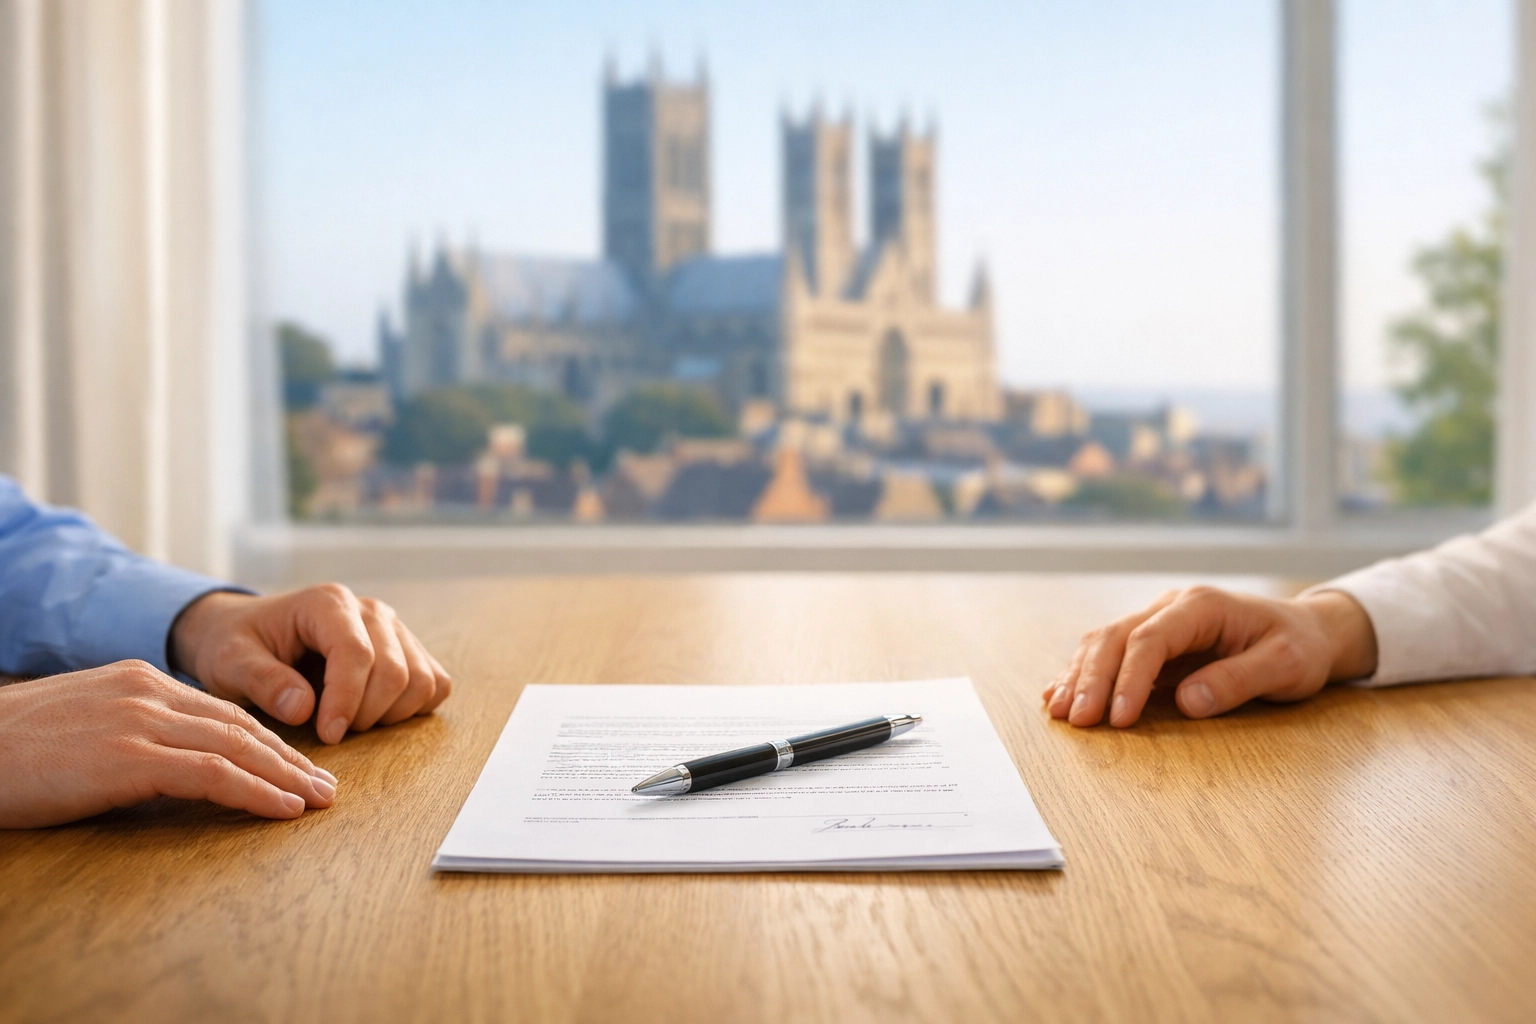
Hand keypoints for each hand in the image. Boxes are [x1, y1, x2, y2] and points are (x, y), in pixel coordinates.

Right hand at [0, 661, 335, 827]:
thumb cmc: (13, 749)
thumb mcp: (84, 726)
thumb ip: (134, 733)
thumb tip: (174, 765)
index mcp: (139, 681)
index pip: (221, 711)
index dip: (266, 740)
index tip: (296, 765)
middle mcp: (148, 692)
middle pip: (240, 726)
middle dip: (289, 759)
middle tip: (326, 786)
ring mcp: (140, 721)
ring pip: (237, 747)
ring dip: (286, 777)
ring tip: (318, 801)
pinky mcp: (129, 757)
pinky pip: (212, 774)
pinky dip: (256, 791)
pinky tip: (284, 808)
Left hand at [170, 585, 451, 744]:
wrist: (249, 634)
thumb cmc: (238, 646)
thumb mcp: (231, 662)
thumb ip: (263, 682)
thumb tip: (304, 709)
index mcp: (328, 604)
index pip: (357, 653)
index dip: (347, 700)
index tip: (328, 736)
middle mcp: (370, 611)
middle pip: (395, 671)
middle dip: (366, 714)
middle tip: (332, 732)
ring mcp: (394, 629)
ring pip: (421, 679)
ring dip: (391, 713)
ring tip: (351, 721)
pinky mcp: (408, 650)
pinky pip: (435, 683)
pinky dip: (414, 707)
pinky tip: (376, 713)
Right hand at [1042, 586, 1378, 727]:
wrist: (1307, 630)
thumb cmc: (1300, 648)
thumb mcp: (1286, 666)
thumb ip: (1238, 680)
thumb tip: (1187, 703)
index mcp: (1202, 606)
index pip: (1151, 638)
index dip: (1130, 678)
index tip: (1118, 718)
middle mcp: (1172, 606)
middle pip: (1115, 636)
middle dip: (1092, 679)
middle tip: (1076, 720)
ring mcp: (1159, 620)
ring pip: (1103, 641)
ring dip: (1079, 676)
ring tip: (1060, 712)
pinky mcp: (1153, 639)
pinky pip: (1110, 652)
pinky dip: (1083, 673)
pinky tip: (1059, 694)